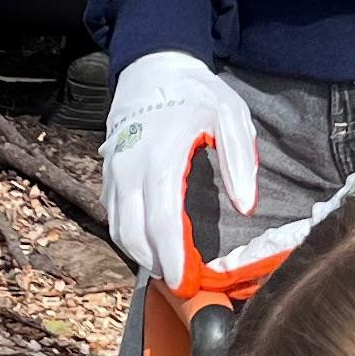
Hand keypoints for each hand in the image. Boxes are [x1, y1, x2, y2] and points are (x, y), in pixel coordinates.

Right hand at [98, 51, 255, 280]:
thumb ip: (239, 162)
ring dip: (141, 256)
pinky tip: (152, 247)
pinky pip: (113, 217)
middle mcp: (130, 168)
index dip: (173, 256)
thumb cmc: (196, 93)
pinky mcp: (108, 174)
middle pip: (134, 233)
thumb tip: (246, 206)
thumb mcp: (230, 115)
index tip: (186, 283)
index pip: (163, 219)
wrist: (152, 68)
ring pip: (119, 229)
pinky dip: (130, 238)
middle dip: (157, 265)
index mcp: (162, 156)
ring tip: (170, 271)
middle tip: (183, 287)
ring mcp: (114, 172)